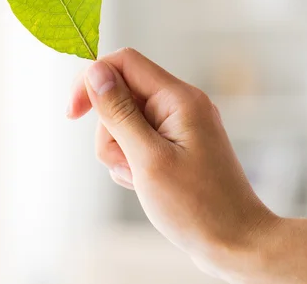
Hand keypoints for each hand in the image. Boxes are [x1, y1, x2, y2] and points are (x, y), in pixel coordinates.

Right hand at [66, 48, 277, 279]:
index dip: (92, 80)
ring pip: (124, 122)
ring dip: (120, 152)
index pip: (124, 62)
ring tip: (140, 180)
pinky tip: (145, 185)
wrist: (233, 243)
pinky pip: (136, 141)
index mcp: (179, 98)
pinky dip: (131, 162)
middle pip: (121, 96)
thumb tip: (96, 72)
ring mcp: (178, 126)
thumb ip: (120, 112)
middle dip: (110, 132)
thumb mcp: (148, 158)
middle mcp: (180, 105)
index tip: (73, 114)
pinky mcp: (175, 145)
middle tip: (128, 164)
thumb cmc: (197, 206)